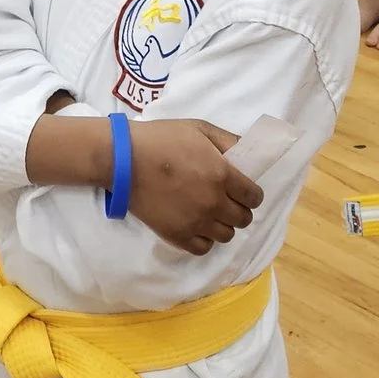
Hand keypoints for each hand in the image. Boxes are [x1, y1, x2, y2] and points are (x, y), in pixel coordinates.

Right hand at [128, 119, 261, 254]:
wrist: (124, 159)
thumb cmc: (163, 139)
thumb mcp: (200, 129)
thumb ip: (230, 141)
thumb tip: (250, 152)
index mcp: (223, 175)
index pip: (254, 197)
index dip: (252, 193)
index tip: (243, 190)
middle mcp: (214, 203)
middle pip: (243, 219)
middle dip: (239, 209)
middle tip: (226, 200)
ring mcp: (195, 222)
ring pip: (226, 236)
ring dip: (223, 224)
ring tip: (210, 213)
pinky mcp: (176, 235)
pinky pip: (203, 248)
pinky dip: (204, 239)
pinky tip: (197, 226)